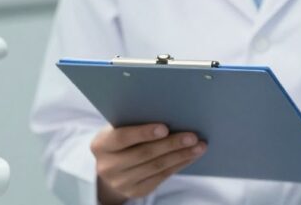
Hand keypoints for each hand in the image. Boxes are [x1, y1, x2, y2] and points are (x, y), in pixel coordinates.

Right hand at [91, 123, 206, 203]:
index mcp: (101, 145)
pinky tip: (191, 156)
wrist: (112, 167)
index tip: (165, 127)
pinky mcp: (135, 191)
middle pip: (144, 154)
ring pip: (156, 166)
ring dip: (181, 155)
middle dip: (171, 144)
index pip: (122, 138)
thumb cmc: (122, 138)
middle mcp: (107, 166)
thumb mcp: (120, 127)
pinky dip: (179, 165)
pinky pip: (161, 177)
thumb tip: (170, 110)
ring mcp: (121, 182)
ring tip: (199, 146)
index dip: (143, 133)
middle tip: (193, 136)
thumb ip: (136, 121)